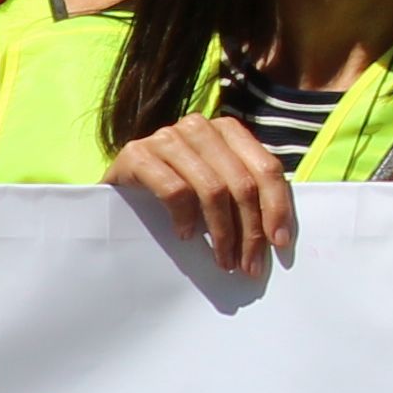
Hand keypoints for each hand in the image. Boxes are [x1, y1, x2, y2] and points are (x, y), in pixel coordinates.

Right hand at [103, 114, 293, 276]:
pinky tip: (185, 235)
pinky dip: (185, 218)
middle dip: (250, 230)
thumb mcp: (215, 189)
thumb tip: (278, 234)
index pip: (266, 168)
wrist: (114, 194)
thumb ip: (244, 194)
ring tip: (221, 259)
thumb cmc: (170, 194)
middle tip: (248, 265)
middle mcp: (199, 127)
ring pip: (212, 189)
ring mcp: (166, 138)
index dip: (277, 207)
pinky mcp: (136, 154)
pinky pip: (174, 190)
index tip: (278, 243)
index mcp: (227, 131)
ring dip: (222, 232)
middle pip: (242, 182)